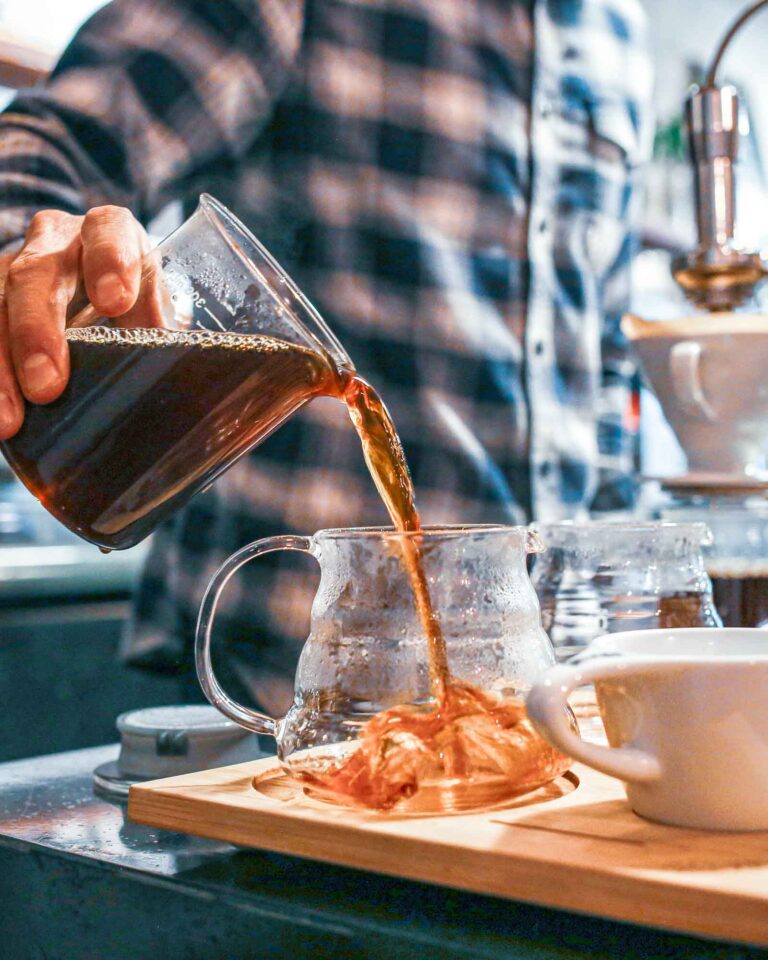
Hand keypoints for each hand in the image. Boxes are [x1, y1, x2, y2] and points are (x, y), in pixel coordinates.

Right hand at [0, 205, 149, 438]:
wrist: (100, 292)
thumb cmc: (134, 304)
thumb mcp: (152, 310)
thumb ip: (163, 337)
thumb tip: (186, 391)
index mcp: (109, 232)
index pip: (109, 230)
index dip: (110, 260)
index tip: (114, 302)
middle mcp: (54, 242)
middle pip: (37, 273)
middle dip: (38, 330)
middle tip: (48, 386)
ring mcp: (12, 269)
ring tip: (9, 420)